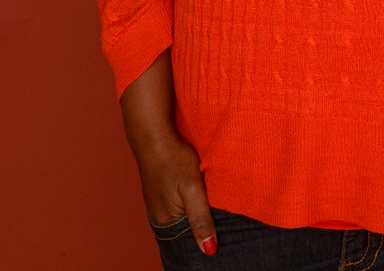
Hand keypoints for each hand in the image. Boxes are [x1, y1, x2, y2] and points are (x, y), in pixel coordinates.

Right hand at [120, 50, 217, 255]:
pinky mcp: (165, 190)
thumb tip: (209, 250)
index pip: (191, 241)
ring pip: (187, 215)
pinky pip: (183, 203)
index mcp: (165, 221)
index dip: (208, 239)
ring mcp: (161, 202)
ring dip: (201, 212)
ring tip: (220, 210)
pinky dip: (195, 201)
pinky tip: (206, 195)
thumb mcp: (192, 188)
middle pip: (188, 230)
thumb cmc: (173, 158)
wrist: (154, 133)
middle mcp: (161, 216)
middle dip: (206, 228)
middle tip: (228, 223)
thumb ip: (200, 219)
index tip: (226, 239)